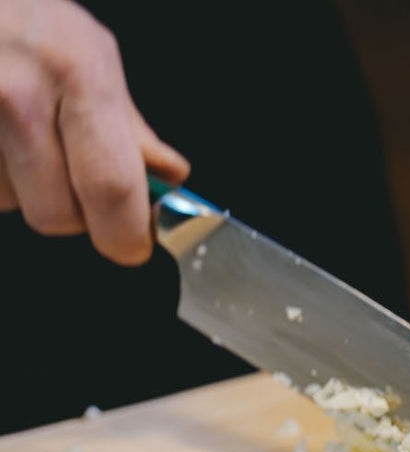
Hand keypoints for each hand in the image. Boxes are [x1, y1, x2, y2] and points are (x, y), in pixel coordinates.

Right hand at [0, 0, 189, 263]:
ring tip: (25, 139)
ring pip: (15, 207)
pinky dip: (0, 179)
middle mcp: (18, 95)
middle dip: (76, 213)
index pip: (111, 187)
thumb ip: (131, 128)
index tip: (132, 245)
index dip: (125, 233)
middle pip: (58, 214)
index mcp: (78, 75)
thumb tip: (169, 178)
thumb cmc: (30, 23)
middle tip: (76, 177)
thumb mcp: (91, 56)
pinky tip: (2, 140)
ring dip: (28, 191)